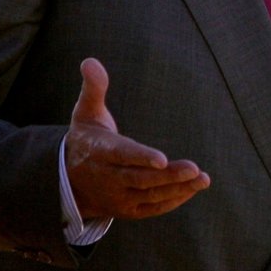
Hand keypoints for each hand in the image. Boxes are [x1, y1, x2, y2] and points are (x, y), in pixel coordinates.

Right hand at [65, 58, 208, 221]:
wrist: (68, 182)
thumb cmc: (86, 139)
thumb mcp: (85, 113)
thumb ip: (94, 88)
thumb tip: (89, 61)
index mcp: (99, 152)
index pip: (122, 156)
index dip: (141, 158)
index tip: (162, 160)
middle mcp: (108, 178)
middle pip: (139, 179)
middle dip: (168, 176)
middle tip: (194, 169)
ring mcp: (117, 197)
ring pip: (149, 195)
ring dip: (177, 189)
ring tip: (203, 179)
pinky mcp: (127, 210)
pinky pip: (151, 209)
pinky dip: (172, 201)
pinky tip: (193, 189)